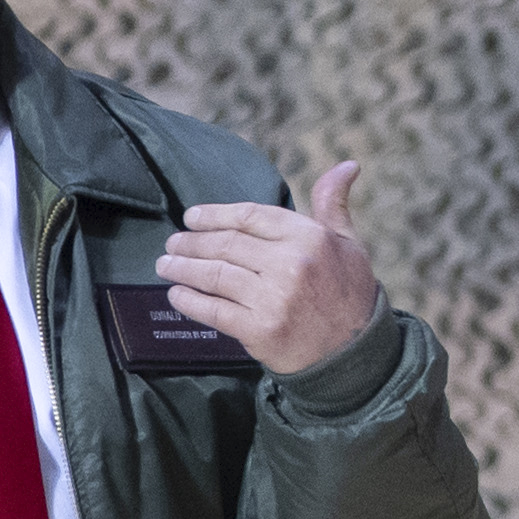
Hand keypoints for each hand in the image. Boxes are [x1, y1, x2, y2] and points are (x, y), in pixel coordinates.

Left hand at [155, 160, 380, 374]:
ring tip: (164, 265)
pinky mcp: (259, 329)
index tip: (191, 218)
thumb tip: (346, 165)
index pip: (250, 216)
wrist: (354, 353)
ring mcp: (272, 297)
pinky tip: (176, 294)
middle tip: (171, 243)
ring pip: (214, 275)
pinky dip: (189, 301)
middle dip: (191, 242)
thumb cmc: (348, 293)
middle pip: (226, 244)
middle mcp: (290, 263)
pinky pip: (213, 310)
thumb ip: (333, 204)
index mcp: (309, 237)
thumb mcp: (348, 243)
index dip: (215, 215)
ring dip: (183, 268)